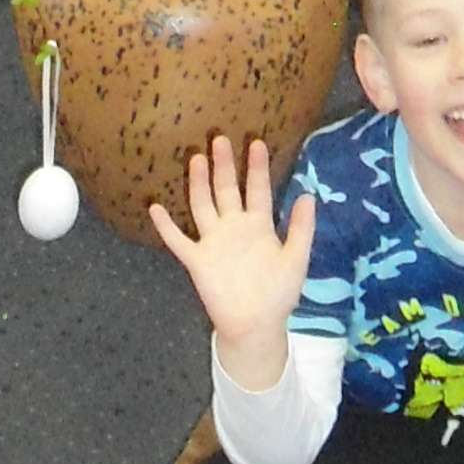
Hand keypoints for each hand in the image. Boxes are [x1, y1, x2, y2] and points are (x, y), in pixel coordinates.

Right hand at [148, 135, 314, 379]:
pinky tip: (155, 207)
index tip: (256, 142)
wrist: (255, 325)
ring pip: (202, 205)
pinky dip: (166, 226)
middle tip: (220, 139)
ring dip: (199, 184)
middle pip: (226, 190)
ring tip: (195, 159)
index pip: (257, 189)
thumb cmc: (278, 293)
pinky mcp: (197, 260)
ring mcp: (213, 242)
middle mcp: (234, 227)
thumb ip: (301, 228)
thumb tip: (308, 194)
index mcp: (259, 226)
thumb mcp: (296, 259)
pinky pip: (178, 240)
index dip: (257, 168)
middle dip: (224, 165)